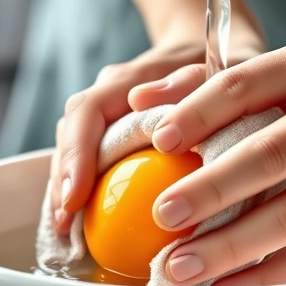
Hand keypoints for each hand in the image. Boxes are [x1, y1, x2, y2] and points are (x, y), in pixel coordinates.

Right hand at [49, 13, 263, 234]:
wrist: (221, 54)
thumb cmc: (223, 67)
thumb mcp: (219, 70)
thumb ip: (187, 80)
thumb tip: (139, 100)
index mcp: (130, 80)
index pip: (88, 112)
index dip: (76, 154)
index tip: (74, 196)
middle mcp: (111, 96)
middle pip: (71, 134)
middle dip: (62, 180)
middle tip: (62, 224)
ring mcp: (110, 116)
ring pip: (75, 148)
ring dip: (65, 189)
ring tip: (64, 231)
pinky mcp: (115, 135)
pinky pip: (92, 161)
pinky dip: (85, 191)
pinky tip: (82, 226)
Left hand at [137, 30, 285, 285]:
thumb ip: (218, 81)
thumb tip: (142, 99)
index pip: (245, 86)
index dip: (199, 112)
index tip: (159, 137)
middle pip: (267, 159)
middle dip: (209, 193)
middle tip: (160, 217)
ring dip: (231, 248)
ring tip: (181, 267)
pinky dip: (271, 274)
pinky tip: (231, 285)